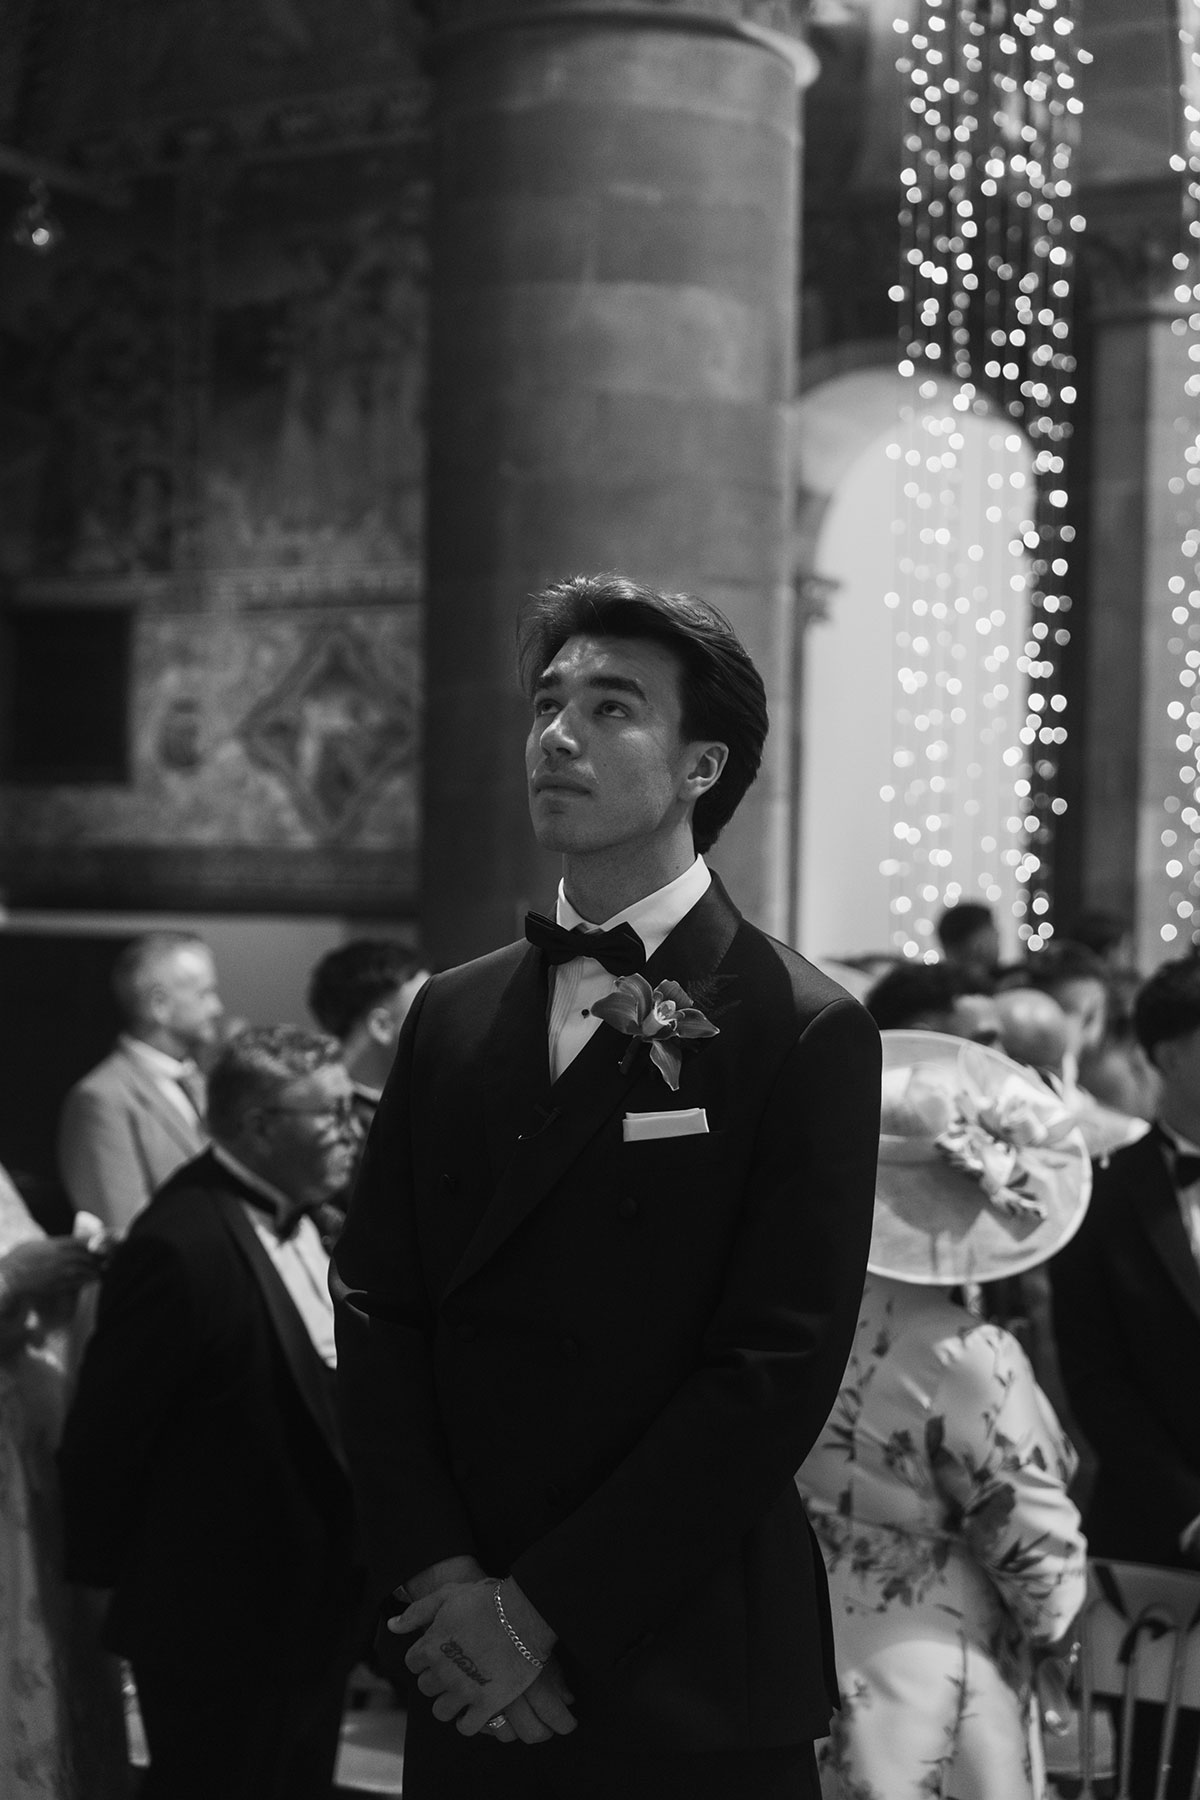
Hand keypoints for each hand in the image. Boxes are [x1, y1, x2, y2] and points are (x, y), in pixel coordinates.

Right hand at [0, 1238, 100, 1311]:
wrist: (8, 1278)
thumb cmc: (19, 1259)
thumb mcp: (36, 1244)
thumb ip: (53, 1243)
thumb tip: (65, 1243)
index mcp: (56, 1244)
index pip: (83, 1242)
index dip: (96, 1243)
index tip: (103, 1244)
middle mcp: (61, 1257)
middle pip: (88, 1256)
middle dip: (99, 1257)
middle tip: (108, 1258)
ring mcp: (60, 1272)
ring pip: (86, 1270)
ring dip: (96, 1269)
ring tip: (102, 1270)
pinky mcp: (58, 1286)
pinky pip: (78, 1283)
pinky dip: (87, 1280)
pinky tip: (92, 1279)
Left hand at [391, 1578, 567, 1736]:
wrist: (524, 1615)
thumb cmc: (486, 1601)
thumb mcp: (448, 1595)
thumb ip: (417, 1611)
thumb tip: (393, 1625)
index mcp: (430, 1646)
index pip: (413, 1664)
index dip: (426, 1657)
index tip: (441, 1652)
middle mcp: (443, 1672)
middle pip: (426, 1688)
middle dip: (437, 1679)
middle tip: (455, 1669)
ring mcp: (464, 1691)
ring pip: (441, 1711)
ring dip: (449, 1702)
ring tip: (464, 1691)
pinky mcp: (486, 1705)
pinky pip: (466, 1727)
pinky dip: (468, 1721)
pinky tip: (476, 1708)